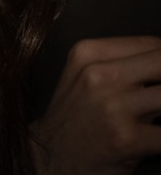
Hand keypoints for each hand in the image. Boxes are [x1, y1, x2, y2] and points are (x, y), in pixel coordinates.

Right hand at [31, 37, 160, 174]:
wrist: (51, 155)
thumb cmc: (74, 117)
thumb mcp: (84, 75)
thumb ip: (123, 63)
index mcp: (88, 53)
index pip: (152, 45)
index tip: (159, 78)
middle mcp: (98, 75)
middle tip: (159, 96)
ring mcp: (112, 106)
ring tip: (157, 113)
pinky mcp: (126, 138)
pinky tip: (157, 134)